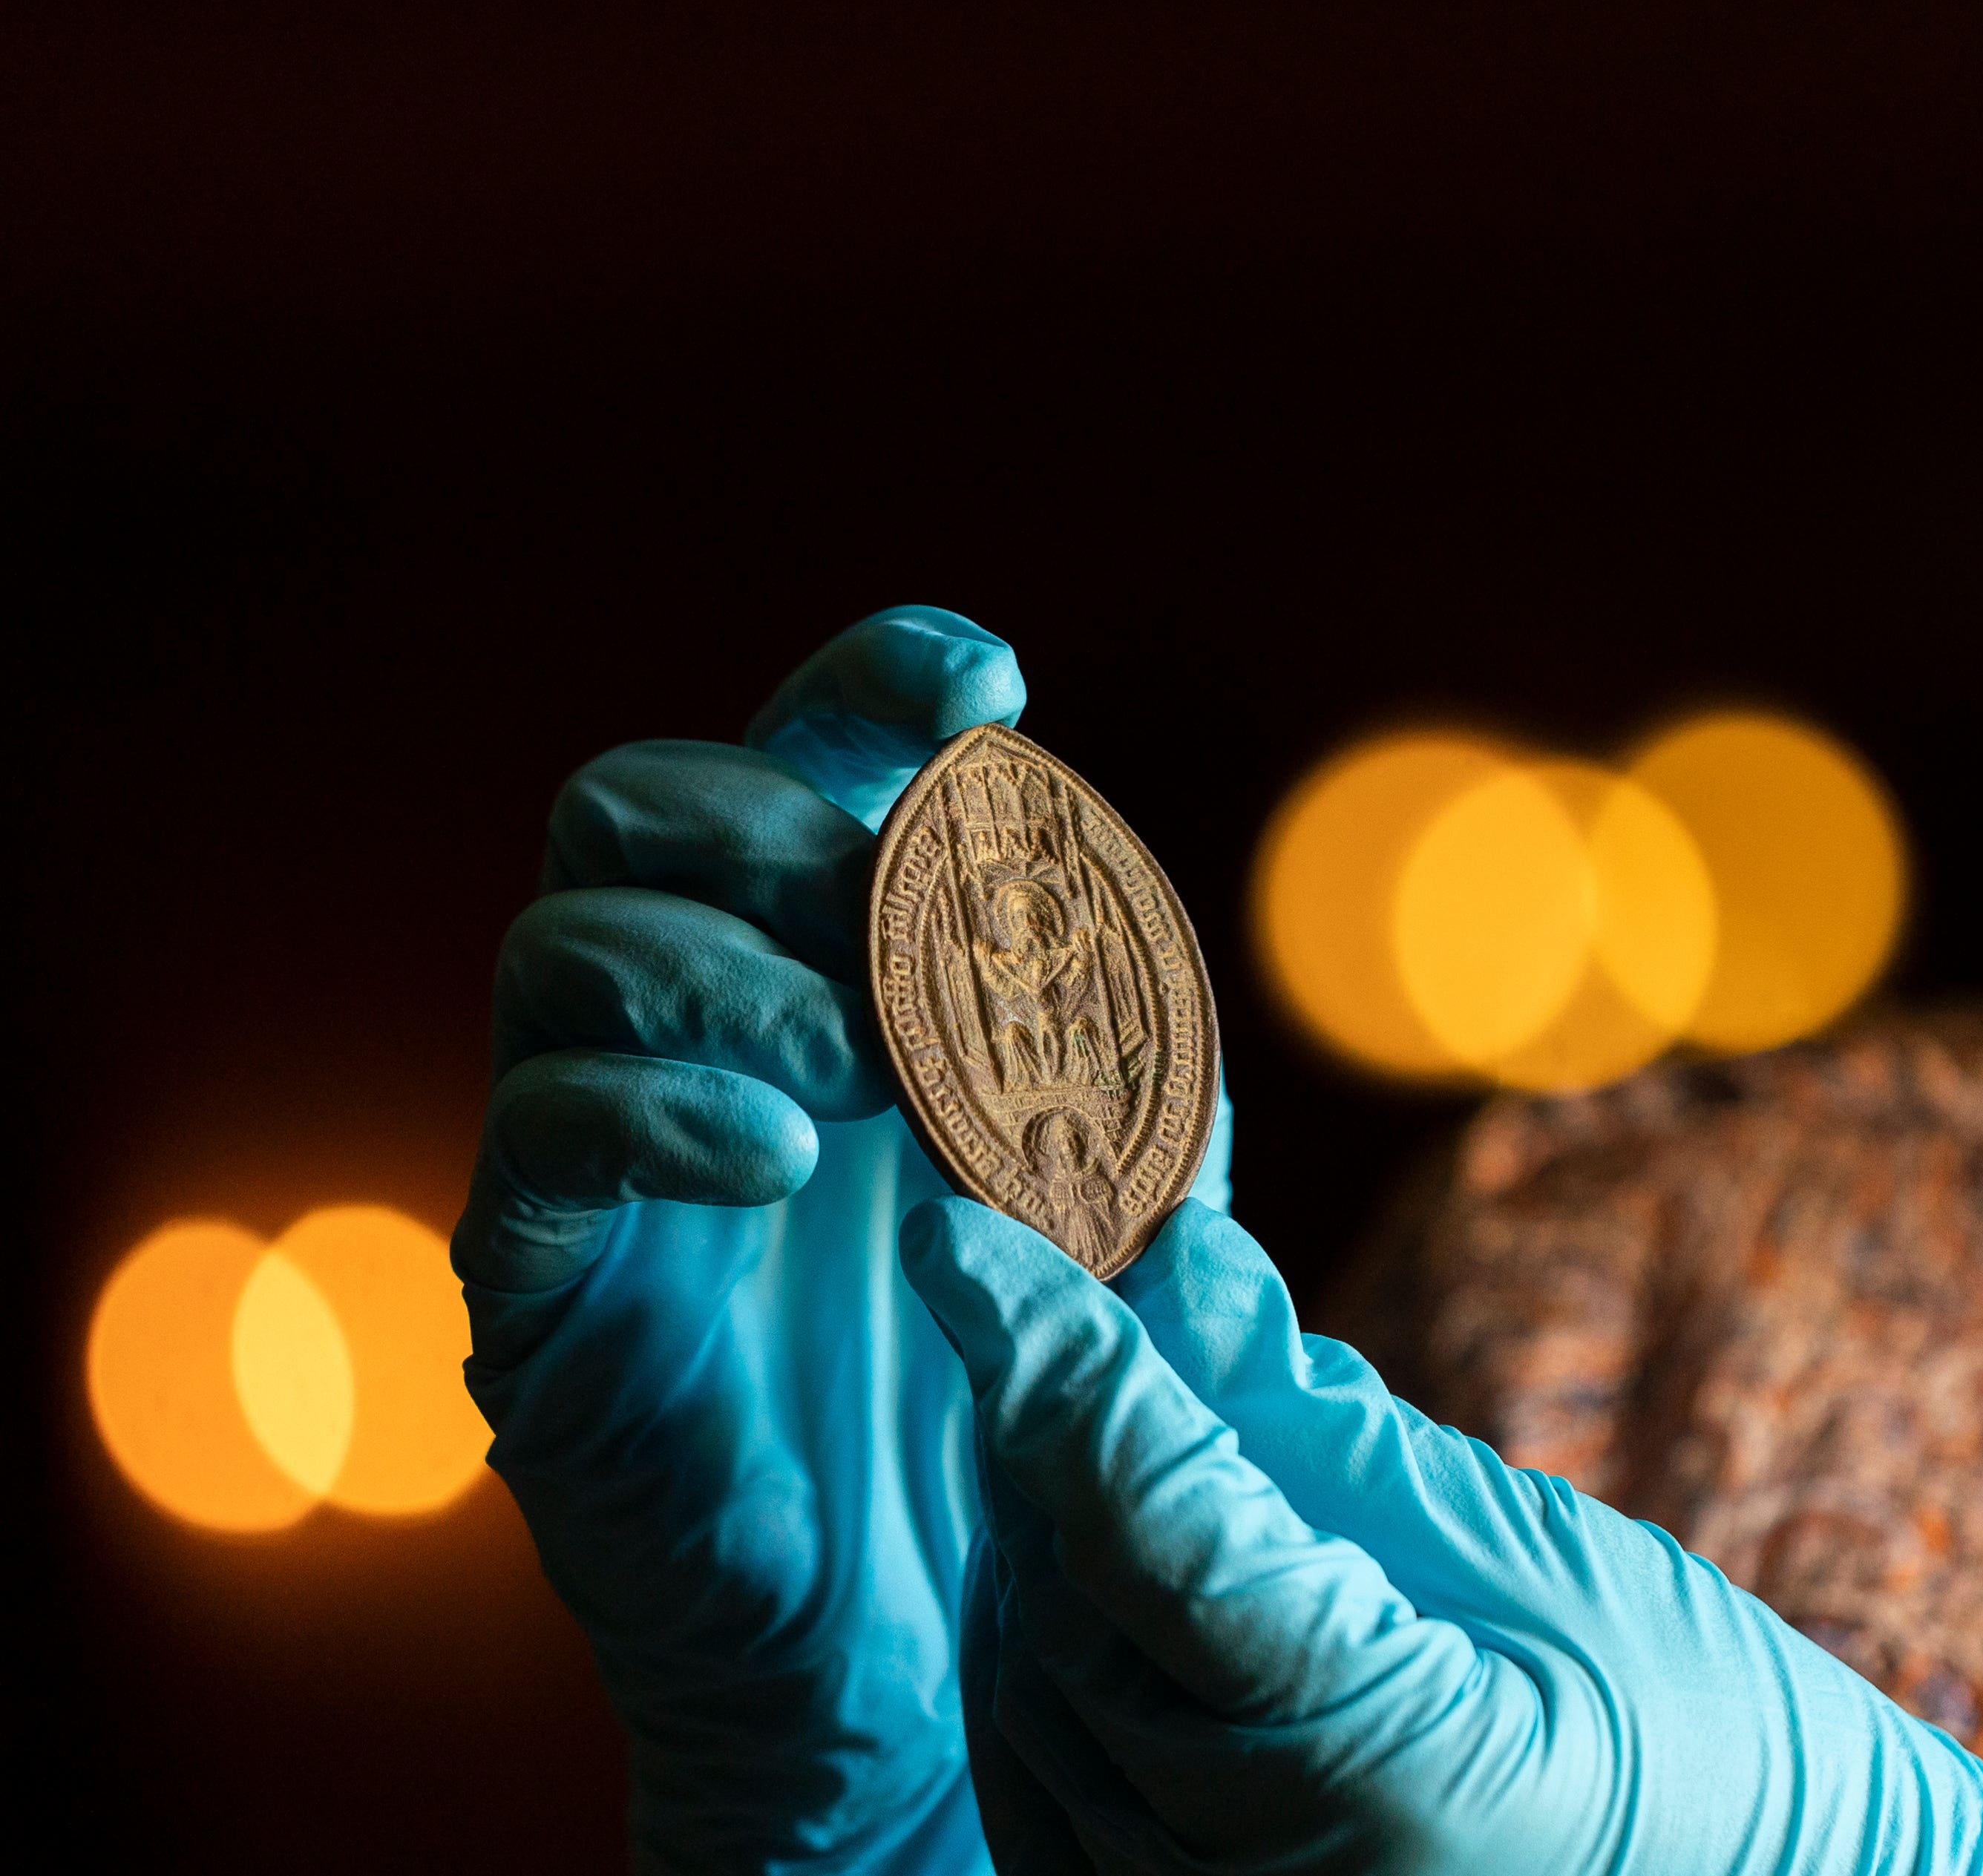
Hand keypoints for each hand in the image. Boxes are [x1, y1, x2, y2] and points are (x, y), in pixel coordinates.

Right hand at [457, 606, 1235, 1874]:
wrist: (933, 1634)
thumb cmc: (1026, 1380)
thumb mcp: (1116, 1180)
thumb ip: (1118, 1039)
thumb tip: (1113, 905)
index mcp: (813, 962)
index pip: (790, 753)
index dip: (868, 679)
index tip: (989, 678)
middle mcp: (679, 1024)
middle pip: (632, 798)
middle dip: (783, 824)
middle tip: (911, 924)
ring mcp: (586, 1145)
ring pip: (568, 939)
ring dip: (737, 964)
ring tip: (867, 1067)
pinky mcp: (534, 1281)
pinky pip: (538, 1131)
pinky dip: (666, 1108)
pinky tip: (788, 1160)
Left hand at [901, 1197, 1982, 1875]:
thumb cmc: (1687, 1727)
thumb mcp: (1532, 1548)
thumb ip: (1327, 1426)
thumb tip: (1185, 1258)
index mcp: (1372, 1772)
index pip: (1151, 1527)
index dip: (1054, 1363)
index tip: (966, 1236)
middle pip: (1062, 1601)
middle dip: (1038, 1425)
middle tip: (1027, 1276)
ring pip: (1027, 1688)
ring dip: (1029, 1529)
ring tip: (1073, 1398)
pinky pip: (1041, 1777)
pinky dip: (1043, 1639)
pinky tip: (1079, 1543)